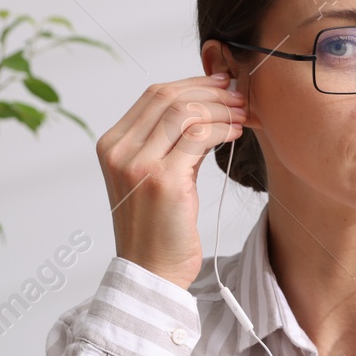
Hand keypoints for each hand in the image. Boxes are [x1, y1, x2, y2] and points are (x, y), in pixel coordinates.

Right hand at [94, 71, 247, 289]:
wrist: (150, 271)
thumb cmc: (156, 228)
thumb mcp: (153, 176)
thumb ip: (169, 143)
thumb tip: (205, 108)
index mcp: (112, 144)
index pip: (153, 95)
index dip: (192, 83)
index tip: (220, 84)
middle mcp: (119, 150)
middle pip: (167, 97)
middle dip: (209, 90)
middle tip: (238, 95)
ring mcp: (138, 164)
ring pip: (184, 112)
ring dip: (220, 108)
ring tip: (242, 113)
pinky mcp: (163, 180)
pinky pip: (198, 137)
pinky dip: (223, 128)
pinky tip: (237, 133)